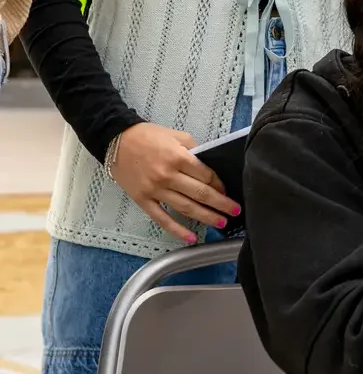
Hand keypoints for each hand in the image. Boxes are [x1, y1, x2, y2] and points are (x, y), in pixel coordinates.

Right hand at [110, 122, 239, 242]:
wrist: (117, 140)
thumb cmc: (148, 136)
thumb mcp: (177, 136)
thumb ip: (194, 150)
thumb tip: (209, 167)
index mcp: (178, 157)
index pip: (206, 176)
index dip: (220, 185)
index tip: (227, 191)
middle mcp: (168, 176)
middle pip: (200, 194)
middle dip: (220, 204)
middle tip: (235, 211)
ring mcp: (155, 190)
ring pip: (185, 208)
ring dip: (205, 217)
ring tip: (221, 222)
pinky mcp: (143, 200)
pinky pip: (162, 219)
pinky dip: (177, 230)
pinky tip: (191, 237)